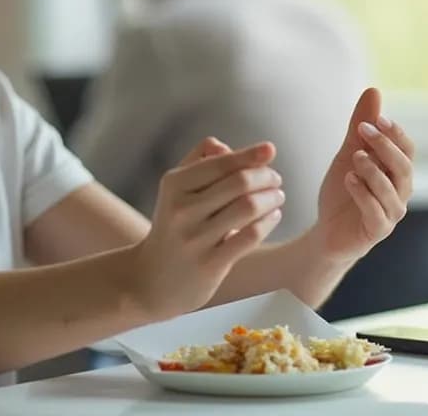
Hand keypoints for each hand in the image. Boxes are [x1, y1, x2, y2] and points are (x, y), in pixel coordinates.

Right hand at [130, 137, 284, 319]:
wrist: (150, 280)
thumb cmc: (172, 227)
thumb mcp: (175, 190)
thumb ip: (199, 161)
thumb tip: (225, 147)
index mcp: (174, 185)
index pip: (220, 162)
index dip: (250, 155)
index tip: (270, 150)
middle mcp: (182, 209)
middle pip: (239, 182)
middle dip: (265, 177)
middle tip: (275, 179)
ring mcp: (195, 238)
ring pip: (248, 208)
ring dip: (271, 198)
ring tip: (277, 196)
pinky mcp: (210, 264)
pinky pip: (250, 236)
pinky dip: (268, 222)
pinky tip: (273, 216)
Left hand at [310, 88, 415, 261]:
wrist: (328, 231)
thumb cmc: (345, 191)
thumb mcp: (349, 154)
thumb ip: (360, 127)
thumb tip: (374, 90)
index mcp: (396, 172)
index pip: (407, 149)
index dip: (395, 133)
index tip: (376, 118)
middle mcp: (399, 192)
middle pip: (404, 167)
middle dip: (385, 146)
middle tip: (363, 131)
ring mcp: (390, 213)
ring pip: (391, 190)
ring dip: (373, 170)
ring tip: (355, 157)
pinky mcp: (376, 231)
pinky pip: (376, 213)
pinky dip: (363, 194)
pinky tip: (349, 180)